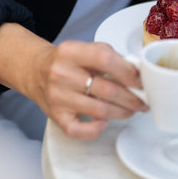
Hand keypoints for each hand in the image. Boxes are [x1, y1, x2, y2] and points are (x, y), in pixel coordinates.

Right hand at [30, 39, 147, 139]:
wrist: (35, 70)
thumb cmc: (65, 61)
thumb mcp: (83, 48)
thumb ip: (108, 56)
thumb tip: (136, 73)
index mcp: (70, 52)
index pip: (105, 59)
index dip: (128, 72)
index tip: (141, 81)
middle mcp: (62, 73)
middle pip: (106, 89)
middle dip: (131, 98)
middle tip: (143, 101)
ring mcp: (58, 96)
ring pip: (99, 110)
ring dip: (121, 112)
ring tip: (131, 110)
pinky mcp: (56, 115)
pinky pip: (78, 130)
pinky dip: (95, 129)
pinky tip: (104, 123)